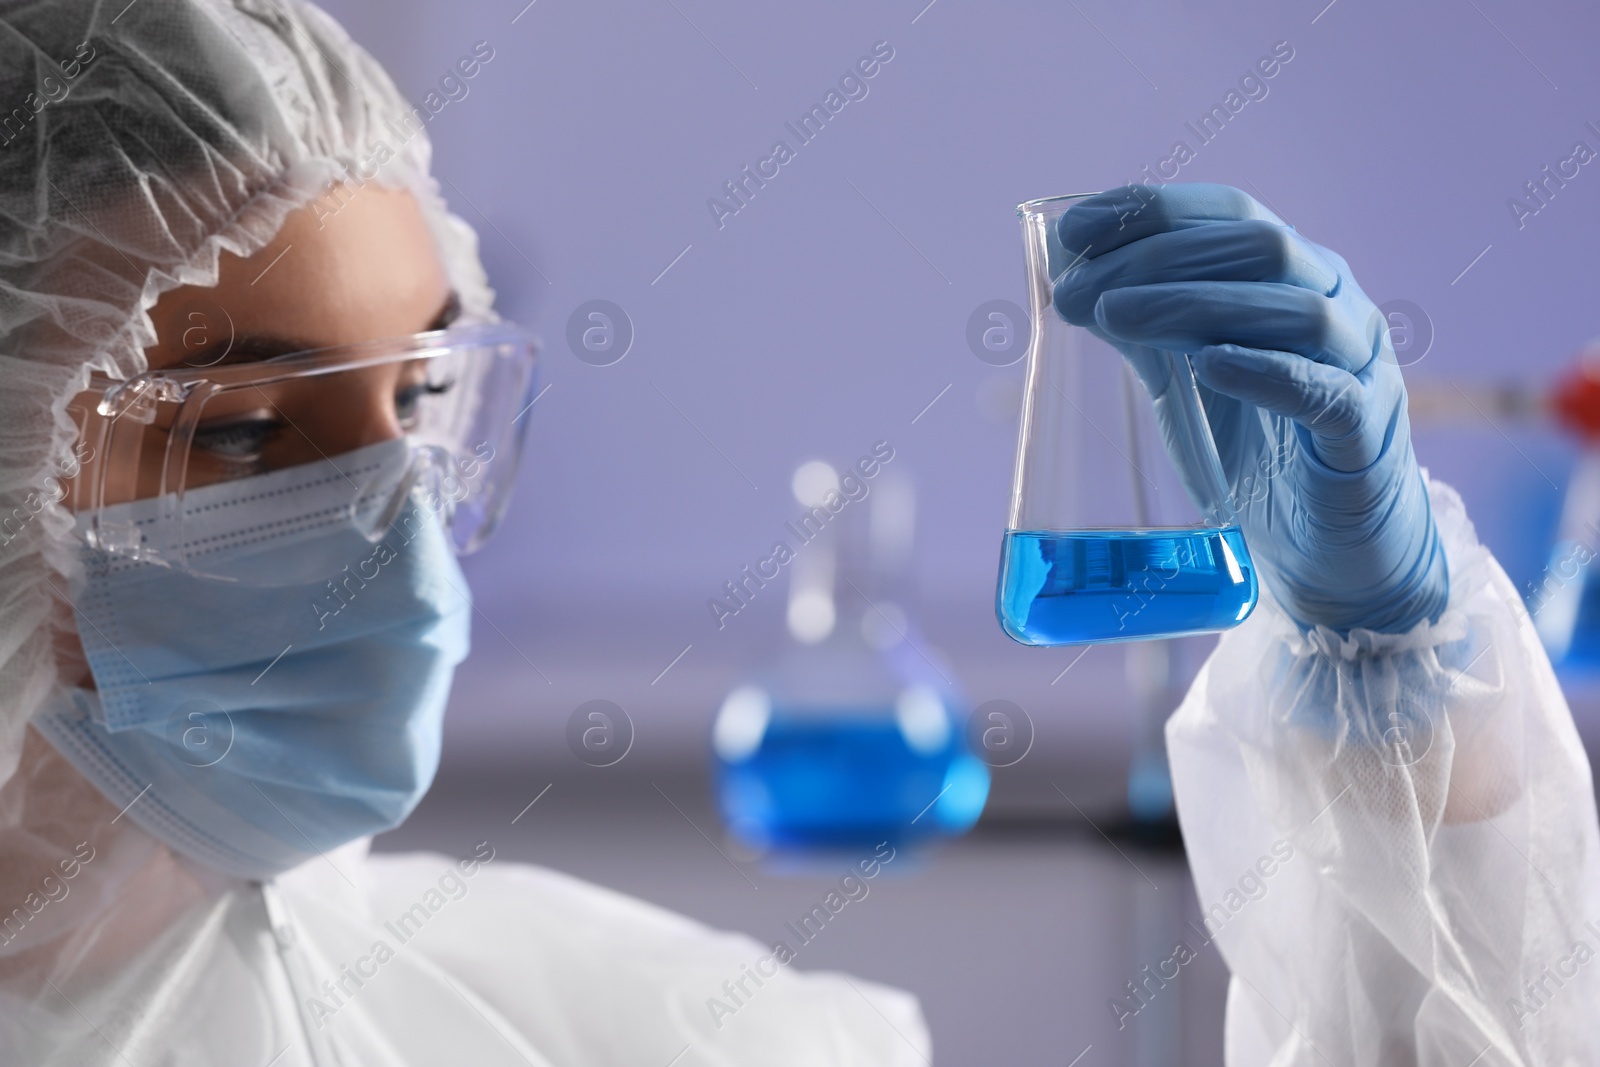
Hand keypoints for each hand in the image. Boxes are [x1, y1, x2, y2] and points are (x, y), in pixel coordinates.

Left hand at [1052, 183, 1446, 634]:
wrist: (1327, 548)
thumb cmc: (1256, 452)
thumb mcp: (1182, 380)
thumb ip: (1141, 328)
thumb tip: (1067, 280)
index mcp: (1293, 276)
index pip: (1227, 213)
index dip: (1152, 210)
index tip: (1072, 229)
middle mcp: (1336, 303)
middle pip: (1258, 244)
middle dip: (1157, 257)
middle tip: (1076, 293)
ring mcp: (1360, 364)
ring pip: (1295, 308)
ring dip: (1195, 303)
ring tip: (1115, 316)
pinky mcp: (1366, 432)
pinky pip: (1326, 391)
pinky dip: (1267, 372)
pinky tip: (1210, 365)